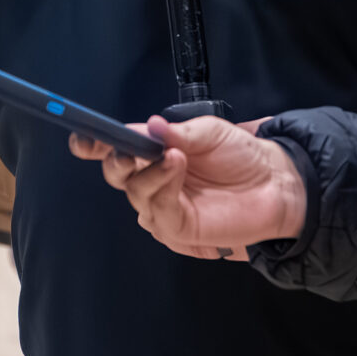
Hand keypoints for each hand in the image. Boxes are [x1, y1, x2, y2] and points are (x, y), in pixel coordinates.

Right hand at [70, 116, 308, 260]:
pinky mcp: (177, 228)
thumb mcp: (210, 131)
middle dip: (116, 160)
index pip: (116, 149)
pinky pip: (158, 210)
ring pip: (135, 193)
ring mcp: (162, 206)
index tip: (82, 139)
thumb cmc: (241, 154)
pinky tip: (177, 169)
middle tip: (128, 149)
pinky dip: (163, 187)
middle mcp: (152, 179)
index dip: (94, 144)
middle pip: (116, 174)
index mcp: (153, 153)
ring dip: (150, 172)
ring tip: (175, 155)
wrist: (273, 182)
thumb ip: (178, 131)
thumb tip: (148, 127)